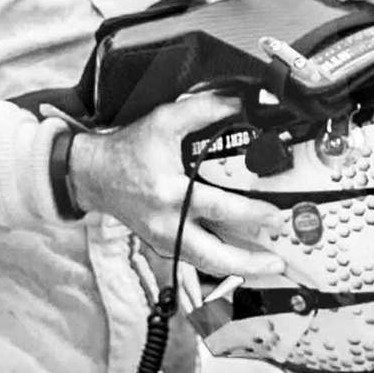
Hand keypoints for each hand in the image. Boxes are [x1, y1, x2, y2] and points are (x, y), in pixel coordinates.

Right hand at [62, 96, 289, 281]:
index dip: (250, 214)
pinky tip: (244, 260)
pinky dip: (222, 264)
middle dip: (249, 261)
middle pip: (213, 255)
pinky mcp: (163, 245)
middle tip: (278, 259)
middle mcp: (167, 223)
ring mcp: (164, 239)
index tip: (274, 215)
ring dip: (240, 268)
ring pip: (206, 264)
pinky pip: (197, 261)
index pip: (218, 208)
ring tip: (268, 265)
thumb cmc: (128, 151)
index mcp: (169, 193)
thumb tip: (239, 104)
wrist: (95, 175)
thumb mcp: (163, 120)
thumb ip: (202, 109)